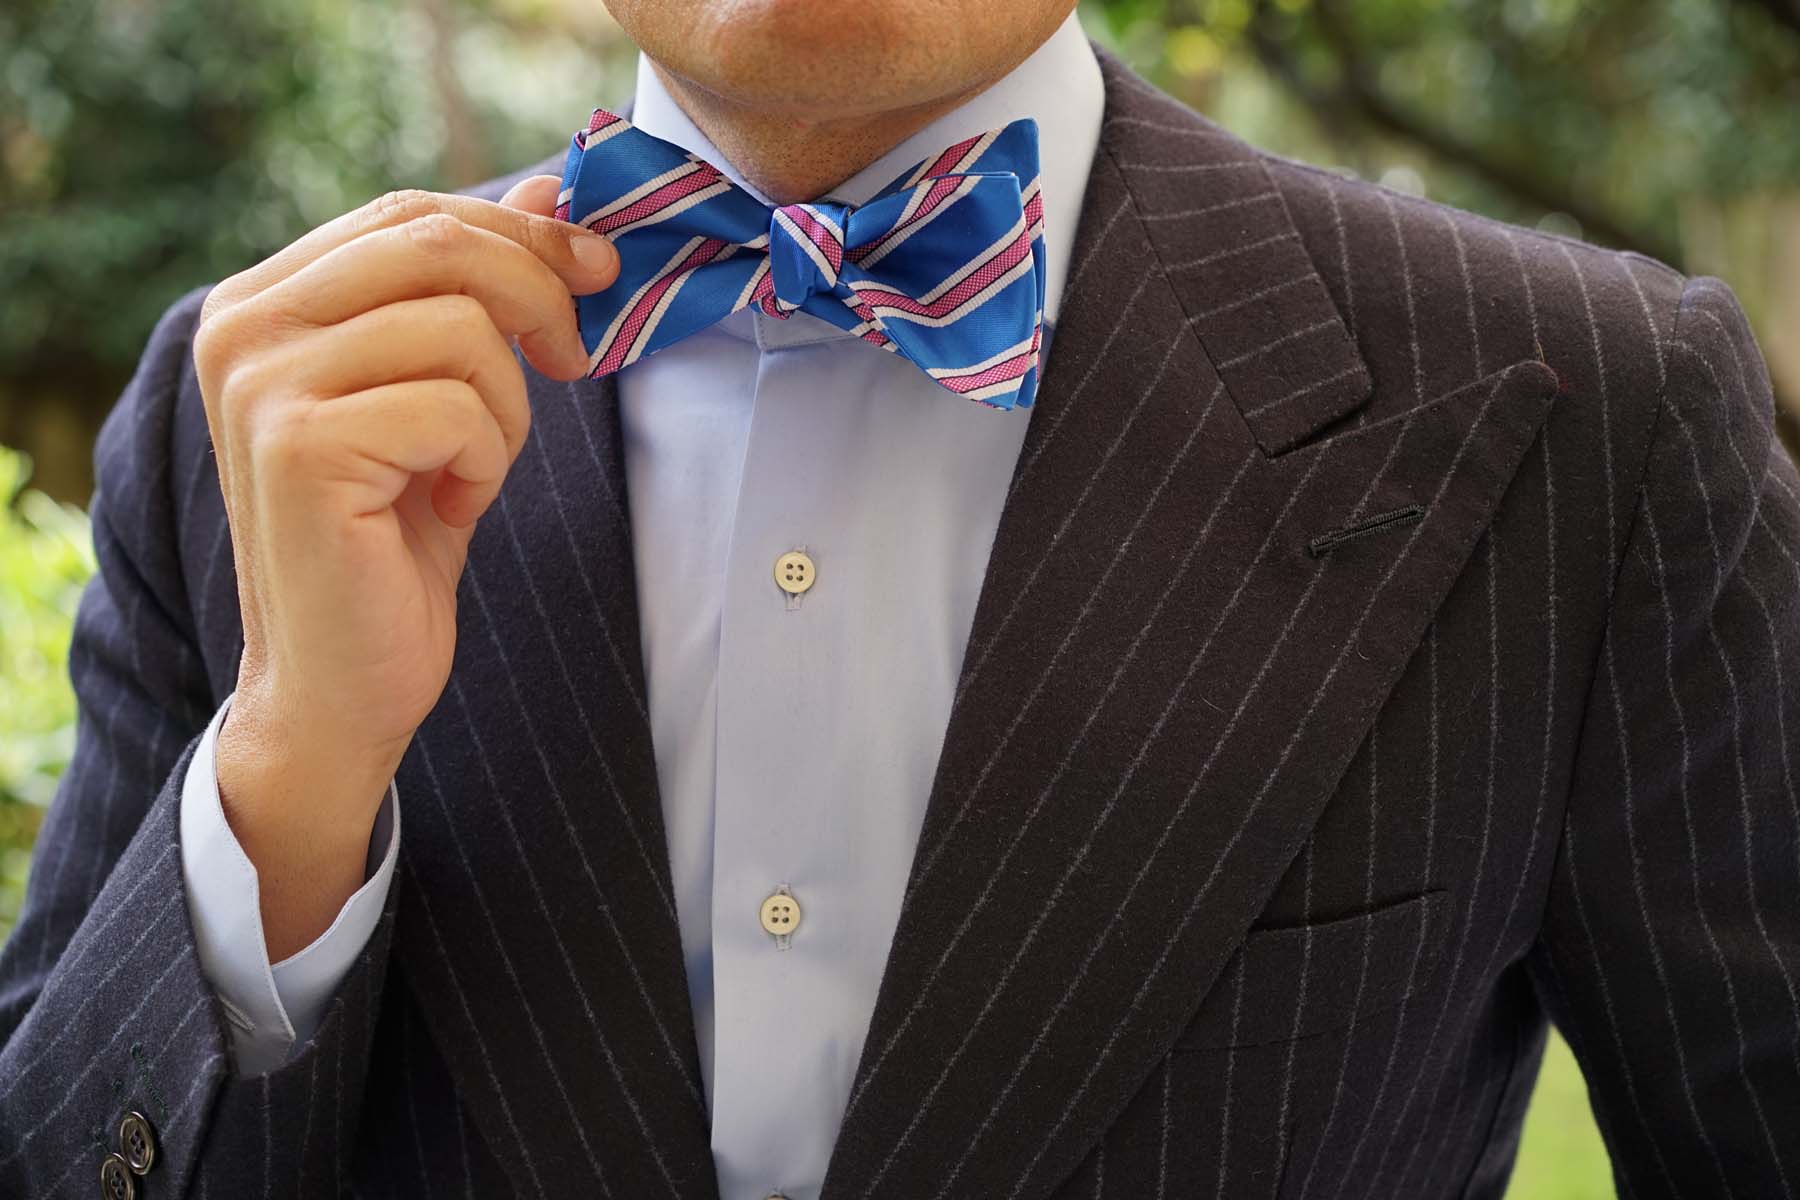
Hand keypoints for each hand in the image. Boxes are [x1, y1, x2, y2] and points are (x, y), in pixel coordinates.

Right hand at [193, 175, 615, 958]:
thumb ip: (476, 293)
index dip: (519, 232)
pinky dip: (486, 462)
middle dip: (538, 295)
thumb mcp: (444, 396)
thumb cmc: (393, 541)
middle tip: (573, 360)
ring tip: (472, 470)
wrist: (340, 681)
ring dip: (507, 407)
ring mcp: (261, 383)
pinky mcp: (301, 445)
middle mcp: (241, 325)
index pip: (409, 212)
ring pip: (460, 324)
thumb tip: (552, 194)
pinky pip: (457, 404)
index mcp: (262, 300)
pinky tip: (449, 509)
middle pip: (438, 242)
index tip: (594, 270)